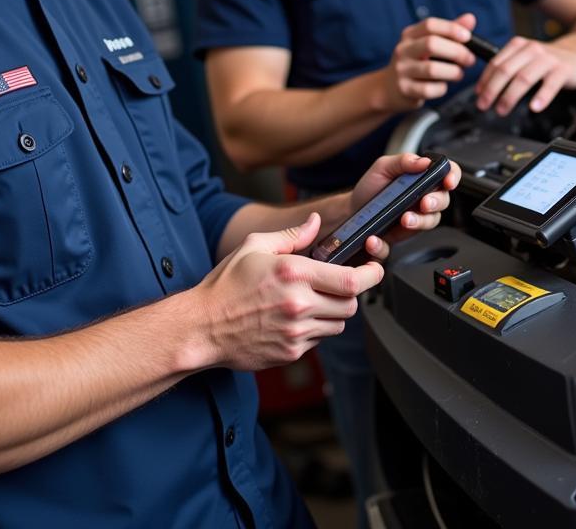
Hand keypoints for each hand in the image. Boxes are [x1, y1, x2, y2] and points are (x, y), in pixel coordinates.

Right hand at [195, 213, 382, 370]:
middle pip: (351, 304)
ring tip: (311, 300)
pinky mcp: (291, 352)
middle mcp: (299, 305)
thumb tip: (316, 222)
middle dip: (349, 293)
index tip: (374, 269)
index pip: (351, 280)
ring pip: (338, 324)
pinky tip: (293, 318)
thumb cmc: (225, 285)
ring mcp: (296, 332)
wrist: (202, 327)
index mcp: (293, 274)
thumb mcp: (254, 246)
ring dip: (333, 312)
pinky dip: (315, 328)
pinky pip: (319, 340)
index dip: (371, 275)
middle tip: (337, 283)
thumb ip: (292, 234)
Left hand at [348, 152, 459, 260]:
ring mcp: (418, 216)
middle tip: (424, 203)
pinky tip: (378, 237)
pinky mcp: (407, 234)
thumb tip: (424, 161)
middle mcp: (424, 196)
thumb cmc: (370, 187)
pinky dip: (394, 238)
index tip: (448, 182)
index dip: (453, 176)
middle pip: (444, 199)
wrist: (351, 211)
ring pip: (432, 221)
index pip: (447, 173)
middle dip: (436, 202)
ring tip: (404, 219)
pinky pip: (409, 238)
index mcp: (422, 177)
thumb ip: (403, 161)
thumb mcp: (383, 167)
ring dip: (420, 221)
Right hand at [376, 13, 478, 111]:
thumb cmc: (415, 63)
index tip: (467, 37)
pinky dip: (442, 88)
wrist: (388, 89)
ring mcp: (402, 70)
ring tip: (459, 74)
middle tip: (470, 59)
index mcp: (409, 35)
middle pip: (432, 44)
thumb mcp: (427, 44)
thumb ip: (449, 32)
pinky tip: (442, 86)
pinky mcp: (404, 89)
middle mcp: (403, 50)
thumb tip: (470, 18)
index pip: (430, 25)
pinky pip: (429, 89)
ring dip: (453, 72)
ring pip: (432, 69)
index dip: (451, 28)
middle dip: (456, 51)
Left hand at [475, 36, 575, 115]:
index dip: (484, 80)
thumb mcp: (524, 57)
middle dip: (491, 90)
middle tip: (484, 105)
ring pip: (523, 78)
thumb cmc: (544, 61)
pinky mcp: (563, 70)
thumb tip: (483, 89)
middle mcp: (531, 49)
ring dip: (509, 96)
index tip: (478, 95)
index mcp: (518, 44)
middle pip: (506, 71)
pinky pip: (550, 85)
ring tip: (502, 109)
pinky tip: (534, 107)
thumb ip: (506, 67)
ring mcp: (548, 59)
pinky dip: (541, 97)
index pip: (495, 63)